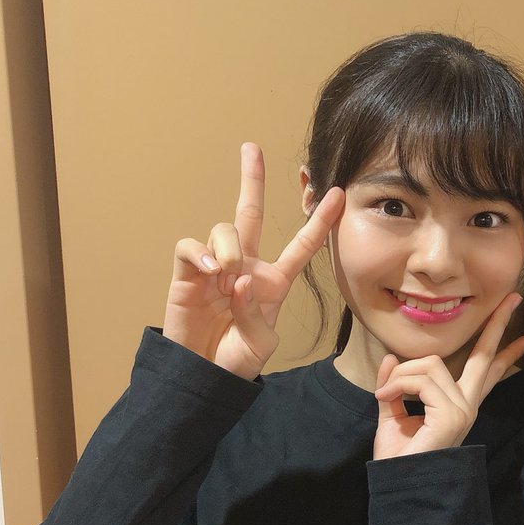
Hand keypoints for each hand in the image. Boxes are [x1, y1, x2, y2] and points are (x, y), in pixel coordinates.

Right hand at [164, 142, 344, 379]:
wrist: (203, 376)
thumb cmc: (235, 360)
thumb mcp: (259, 344)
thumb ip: (256, 314)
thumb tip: (241, 280)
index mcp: (274, 282)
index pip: (301, 245)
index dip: (319, 222)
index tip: (336, 195)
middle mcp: (246, 266)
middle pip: (248, 213)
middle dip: (252, 179)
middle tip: (252, 148)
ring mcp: (215, 267)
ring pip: (223, 230)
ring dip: (228, 247)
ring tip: (227, 276)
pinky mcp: (187, 273)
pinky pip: (191, 248)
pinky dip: (201, 254)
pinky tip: (211, 273)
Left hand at [372, 292, 523, 458]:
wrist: (398, 483)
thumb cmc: (398, 457)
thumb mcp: (392, 413)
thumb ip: (395, 386)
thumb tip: (391, 357)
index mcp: (460, 403)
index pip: (490, 372)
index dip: (509, 352)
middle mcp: (467, 404)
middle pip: (486, 355)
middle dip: (498, 323)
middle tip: (513, 296)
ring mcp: (463, 408)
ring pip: (431, 363)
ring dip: (400, 375)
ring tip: (384, 395)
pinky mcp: (452, 413)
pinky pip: (420, 379)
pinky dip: (396, 384)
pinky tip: (385, 398)